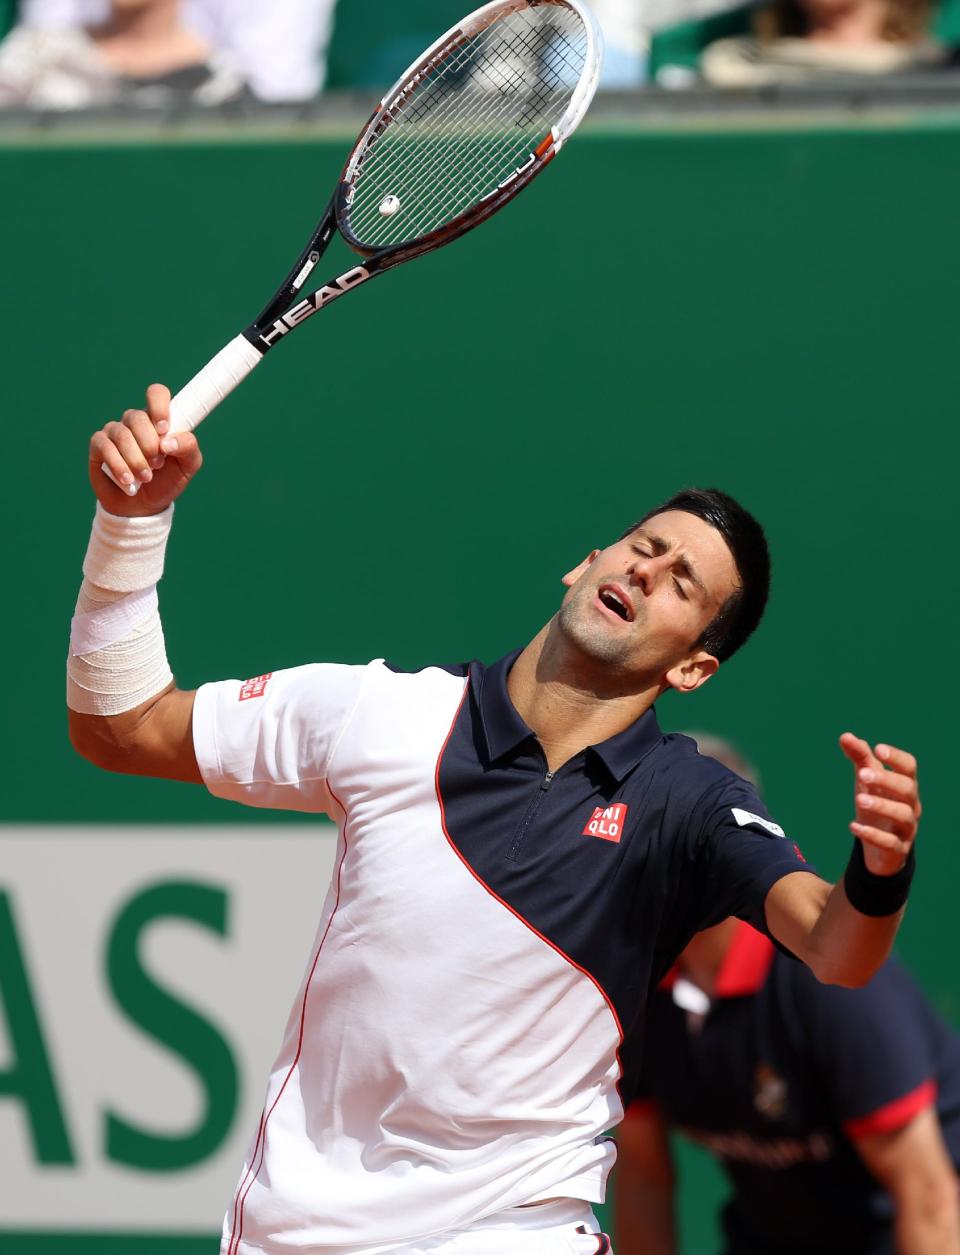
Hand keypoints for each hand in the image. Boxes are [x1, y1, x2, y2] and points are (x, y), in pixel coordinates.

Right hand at [88, 384, 201, 516]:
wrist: (143, 507)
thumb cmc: (167, 481)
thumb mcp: (187, 466)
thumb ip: (188, 447)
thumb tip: (169, 441)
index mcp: (158, 420)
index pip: (157, 394)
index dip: (159, 406)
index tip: (164, 429)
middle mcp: (136, 422)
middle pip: (138, 417)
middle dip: (149, 444)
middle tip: (158, 464)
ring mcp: (116, 432)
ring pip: (122, 434)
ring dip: (136, 459)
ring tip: (146, 478)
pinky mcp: (99, 445)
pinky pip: (104, 446)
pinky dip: (118, 465)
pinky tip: (128, 481)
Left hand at [839, 733, 920, 875]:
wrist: (882, 847)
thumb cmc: (878, 804)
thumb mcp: (867, 781)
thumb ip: (859, 758)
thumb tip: (845, 736)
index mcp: (905, 785)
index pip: (909, 767)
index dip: (896, 757)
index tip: (878, 749)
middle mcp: (910, 805)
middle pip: (907, 789)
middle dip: (886, 780)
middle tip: (862, 775)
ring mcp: (906, 828)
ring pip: (903, 815)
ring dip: (881, 805)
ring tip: (858, 799)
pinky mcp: (897, 849)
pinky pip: (891, 843)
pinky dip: (873, 835)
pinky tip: (853, 826)